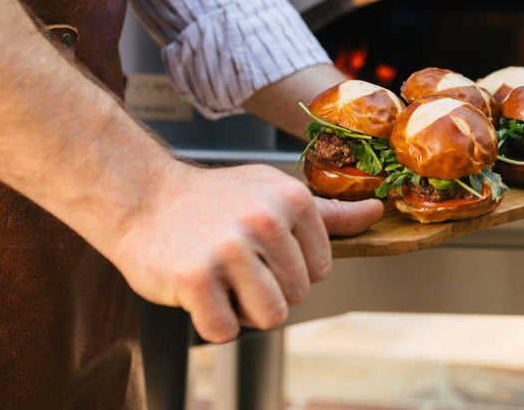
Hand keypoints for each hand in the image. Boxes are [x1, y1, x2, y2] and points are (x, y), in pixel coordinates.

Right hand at [108, 161, 381, 342]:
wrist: (145, 198)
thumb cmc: (217, 200)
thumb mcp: (275, 193)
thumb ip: (329, 213)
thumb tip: (377, 211)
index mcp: (293, 200)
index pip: (320, 271)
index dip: (290, 271)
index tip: (261, 251)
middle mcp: (265, 220)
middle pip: (296, 296)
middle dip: (266, 291)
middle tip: (235, 264)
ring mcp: (229, 248)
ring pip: (270, 317)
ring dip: (243, 310)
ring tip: (222, 280)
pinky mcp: (194, 277)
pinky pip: (225, 330)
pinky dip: (213, 323)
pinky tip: (200, 293)